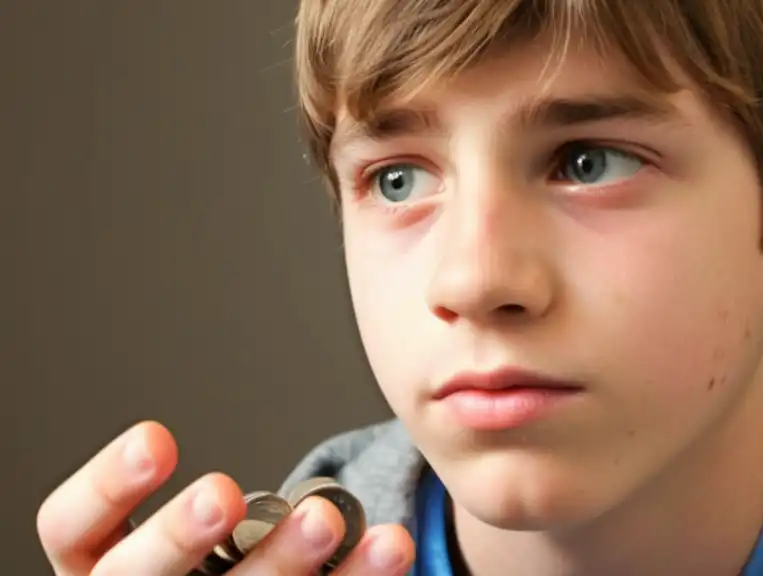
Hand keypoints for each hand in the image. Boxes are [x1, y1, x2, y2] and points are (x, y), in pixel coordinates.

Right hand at [37, 421, 415, 574]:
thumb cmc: (213, 565)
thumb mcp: (181, 540)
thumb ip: (198, 510)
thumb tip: (170, 442)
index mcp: (102, 570)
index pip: (72, 533)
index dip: (105, 489)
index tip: (156, 437)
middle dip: (177, 535)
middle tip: (223, 492)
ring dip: (281, 563)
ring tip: (325, 517)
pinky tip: (388, 548)